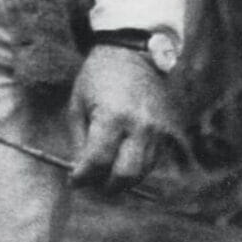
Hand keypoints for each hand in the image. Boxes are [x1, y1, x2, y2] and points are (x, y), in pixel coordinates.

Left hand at [67, 45, 179, 192]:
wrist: (133, 55)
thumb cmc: (97, 79)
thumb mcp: (77, 105)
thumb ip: (79, 142)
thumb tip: (80, 174)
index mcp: (113, 116)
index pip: (98, 161)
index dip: (83, 177)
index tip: (73, 180)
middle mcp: (140, 126)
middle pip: (124, 175)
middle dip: (104, 185)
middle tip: (91, 182)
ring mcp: (157, 130)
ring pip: (141, 173)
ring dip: (120, 179)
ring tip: (104, 171)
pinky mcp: (167, 133)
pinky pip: (151, 163)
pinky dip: (135, 168)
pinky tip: (121, 159)